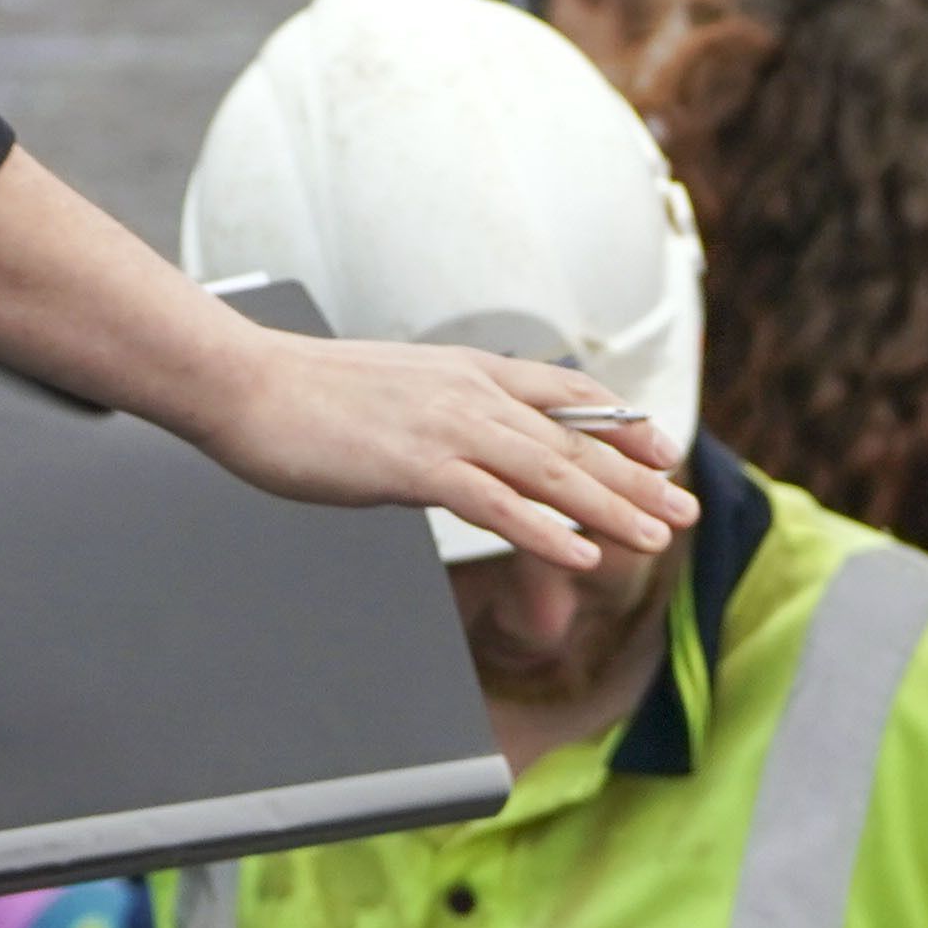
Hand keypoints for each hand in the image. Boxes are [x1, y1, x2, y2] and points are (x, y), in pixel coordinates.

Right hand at [183, 329, 692, 572]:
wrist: (243, 384)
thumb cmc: (305, 396)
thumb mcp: (393, 395)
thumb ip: (439, 418)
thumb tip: (462, 449)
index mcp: (466, 372)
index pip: (564, 395)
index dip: (619, 423)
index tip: (662, 450)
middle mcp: (469, 394)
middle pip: (572, 439)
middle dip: (636, 479)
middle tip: (685, 510)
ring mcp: (446, 428)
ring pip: (550, 472)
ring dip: (610, 508)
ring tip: (657, 538)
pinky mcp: (416, 465)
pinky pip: (497, 504)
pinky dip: (545, 530)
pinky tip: (581, 555)